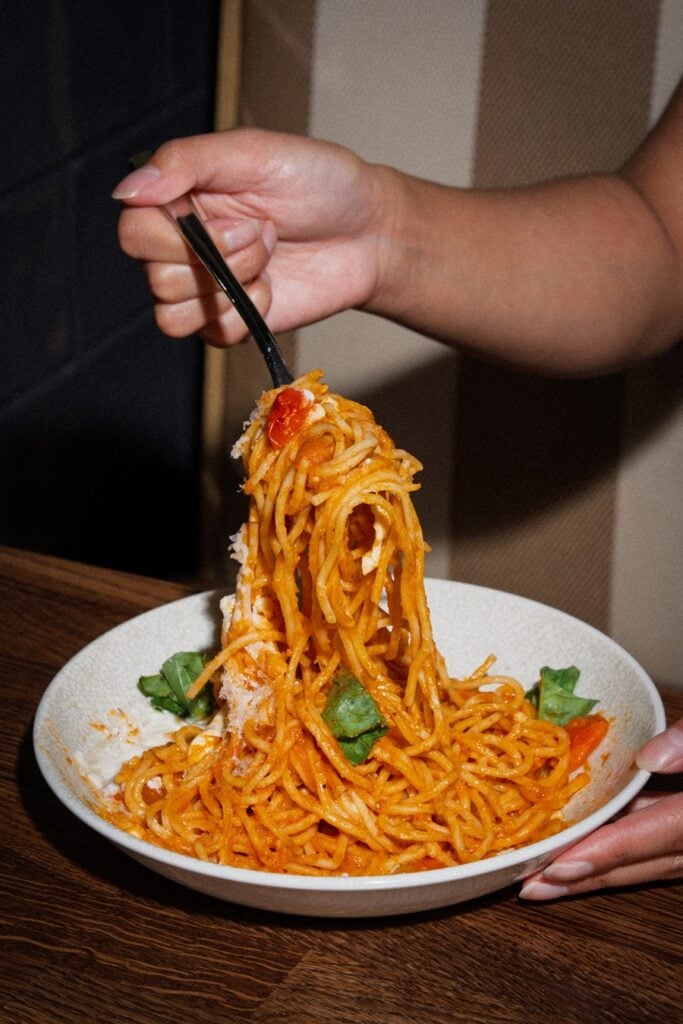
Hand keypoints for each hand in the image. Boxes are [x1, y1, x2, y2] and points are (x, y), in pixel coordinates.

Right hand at [112, 128, 386, 345]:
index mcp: (179, 199)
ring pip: (174, 315)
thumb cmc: (320, 183)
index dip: (174, 236)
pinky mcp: (231, 322)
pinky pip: (211, 336)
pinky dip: (247, 314)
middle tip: (260, 233)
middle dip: (218, 258)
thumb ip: (185, 161)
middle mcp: (184, 246)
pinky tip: (272, 288)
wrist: (370, 233)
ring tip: (267, 258)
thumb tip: (127, 188)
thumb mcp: (253, 152)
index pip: (132, 232)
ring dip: (231, 287)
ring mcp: (206, 288)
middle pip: (154, 278)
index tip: (228, 216)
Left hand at [519, 719, 682, 898]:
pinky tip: (585, 841)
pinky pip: (656, 843)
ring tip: (545, 876)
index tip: (559, 866)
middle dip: (585, 875)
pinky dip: (619, 843)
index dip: (606, 852)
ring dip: (596, 866)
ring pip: (646, 860)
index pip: (656, 835)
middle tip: (531, 885)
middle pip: (641, 863)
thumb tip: (647, 757)